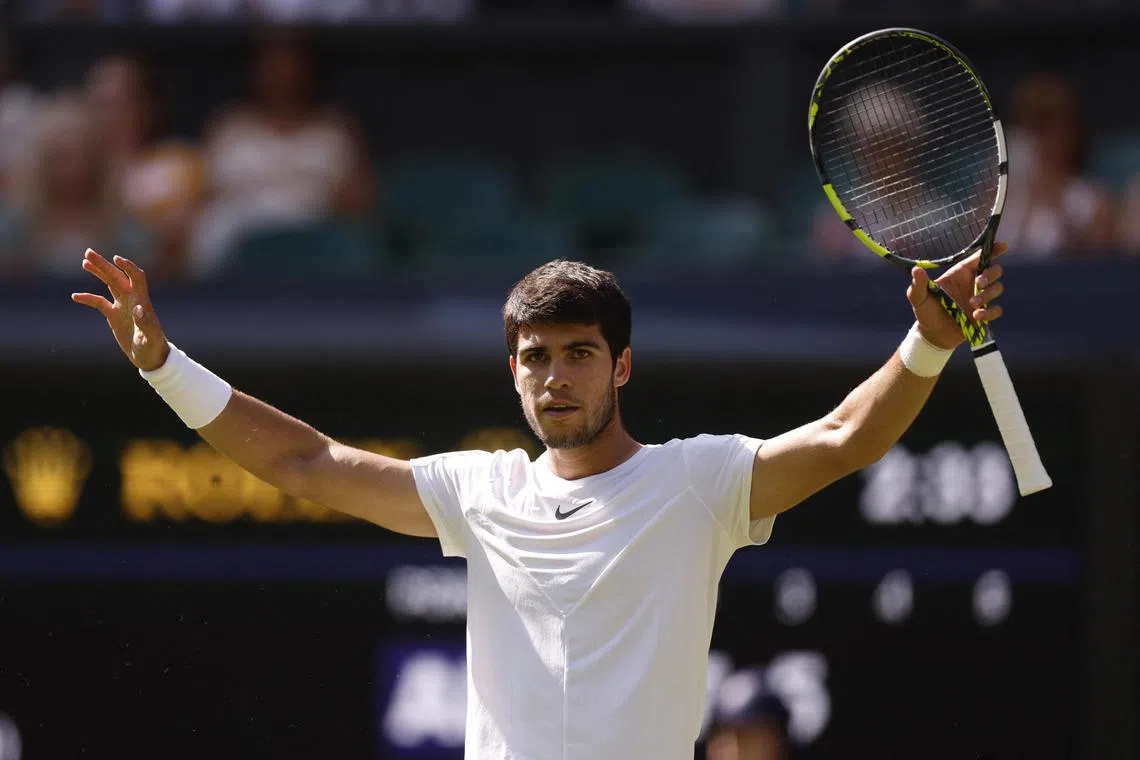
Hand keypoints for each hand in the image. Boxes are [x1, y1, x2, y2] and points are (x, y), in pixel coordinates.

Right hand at [72, 249, 170, 371]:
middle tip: (88, 252)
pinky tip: (75, 296)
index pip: (136, 277)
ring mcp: (122, 306)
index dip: (127, 267)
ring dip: (98, 272)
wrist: (150, 358)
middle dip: (104, 264)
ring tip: (84, 261)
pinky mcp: (114, 316)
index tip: (116, 259)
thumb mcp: (150, 336)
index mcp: (141, 301)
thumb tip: (138, 309)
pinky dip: (88, 298)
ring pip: (109, 284)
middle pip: (117, 276)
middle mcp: (132, 300)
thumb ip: (145, 323)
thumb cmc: (154, 347)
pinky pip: (99, 303)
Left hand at [906, 241, 1007, 349]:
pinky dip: (989, 312)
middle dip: (991, 274)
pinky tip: (976, 316)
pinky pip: (997, 309)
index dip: (993, 250)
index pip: (979, 258)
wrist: (932, 335)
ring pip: (998, 288)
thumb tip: (916, 270)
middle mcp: (973, 283)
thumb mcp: (918, 297)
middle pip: (995, 270)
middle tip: (978, 283)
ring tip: (971, 304)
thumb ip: (919, 284)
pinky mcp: (985, 314)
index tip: (1003, 246)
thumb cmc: (925, 311)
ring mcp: (981, 298)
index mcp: (960, 274)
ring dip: (988, 294)